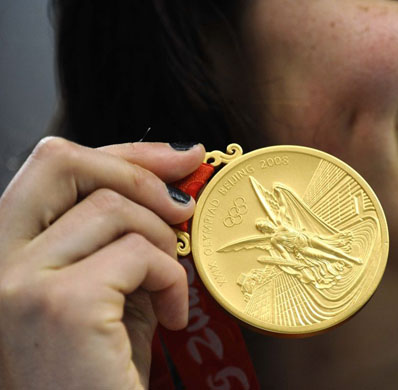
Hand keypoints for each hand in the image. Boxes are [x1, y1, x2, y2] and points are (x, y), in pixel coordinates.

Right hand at [0, 137, 204, 388]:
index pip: (55, 165)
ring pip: (115, 209)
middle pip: (63, 161)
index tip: (180, 157)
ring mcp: (21, 279)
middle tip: (184, 206)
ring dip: (164, 243)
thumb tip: (176, 183)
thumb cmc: (104, 366)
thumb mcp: (111, 287)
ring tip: (169, 287)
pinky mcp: (62, 303)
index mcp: (7, 249)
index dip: (125, 153)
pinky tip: (173, 318)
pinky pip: (140, 253)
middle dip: (140, 172)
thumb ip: (126, 234)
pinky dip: (172, 280)